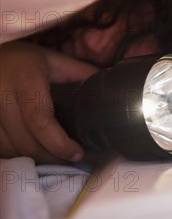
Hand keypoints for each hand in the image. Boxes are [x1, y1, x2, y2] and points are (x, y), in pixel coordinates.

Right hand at [0, 41, 98, 162]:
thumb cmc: (23, 59)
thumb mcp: (54, 60)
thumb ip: (82, 74)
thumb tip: (112, 89)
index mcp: (25, 80)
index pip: (40, 120)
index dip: (59, 143)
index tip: (78, 153)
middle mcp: (1, 98)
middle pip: (26, 142)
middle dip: (52, 157)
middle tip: (73, 159)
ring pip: (12, 149)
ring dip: (36, 158)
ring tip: (58, 157)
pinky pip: (0, 148)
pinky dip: (19, 154)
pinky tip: (36, 151)